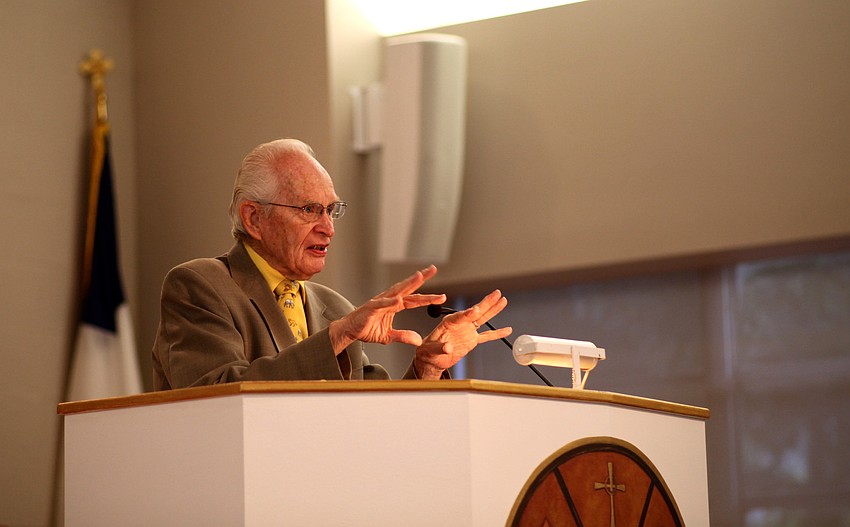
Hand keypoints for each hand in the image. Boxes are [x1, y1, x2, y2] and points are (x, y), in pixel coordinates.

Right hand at [329, 265, 445, 353]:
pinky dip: (389, 301)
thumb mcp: (388, 336)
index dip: (428, 298)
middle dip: (421, 278)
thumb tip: (419, 340)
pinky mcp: (370, 308)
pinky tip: (398, 299)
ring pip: (396, 291)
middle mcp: (389, 300)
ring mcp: (380, 302)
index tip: (443, 297)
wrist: (349, 331)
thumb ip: (403, 336)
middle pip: (408, 288)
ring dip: (408, 283)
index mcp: (395, 306)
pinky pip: (381, 304)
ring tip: (419, 276)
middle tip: (433, 269)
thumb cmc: (367, 329)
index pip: (415, 300)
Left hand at [413, 290, 511, 378]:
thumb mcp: (428, 350)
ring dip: (493, 310)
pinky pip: (486, 336)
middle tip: (496, 293)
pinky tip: (507, 329)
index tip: (476, 310)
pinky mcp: (471, 340)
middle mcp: (459, 324)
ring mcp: (467, 331)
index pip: (459, 316)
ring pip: (483, 319)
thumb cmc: (426, 352)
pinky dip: (497, 333)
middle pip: (475, 312)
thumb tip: (448, 348)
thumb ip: (439, 348)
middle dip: (486, 303)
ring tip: (503, 300)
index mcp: (447, 323)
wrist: (431, 360)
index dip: (468, 313)